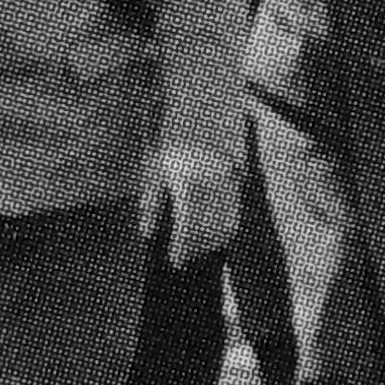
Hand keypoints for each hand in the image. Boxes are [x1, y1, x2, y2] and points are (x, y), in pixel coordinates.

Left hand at [142, 139, 240, 267]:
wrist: (201, 123)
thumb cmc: (173, 151)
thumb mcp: (153, 172)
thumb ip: (150, 204)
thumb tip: (147, 234)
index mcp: (186, 182)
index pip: (186, 224)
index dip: (181, 246)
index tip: (174, 260)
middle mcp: (209, 186)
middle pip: (206, 229)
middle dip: (195, 248)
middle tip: (182, 257)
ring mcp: (226, 186)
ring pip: (224, 226)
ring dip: (210, 243)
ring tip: (195, 249)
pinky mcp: (238, 186)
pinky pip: (234, 217)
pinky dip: (224, 232)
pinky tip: (210, 237)